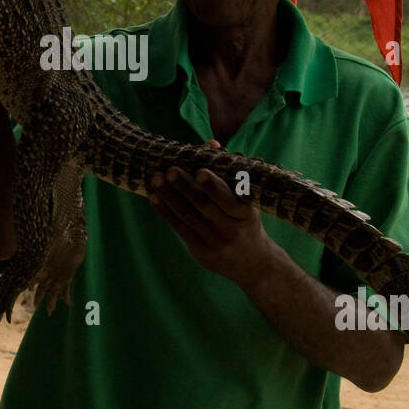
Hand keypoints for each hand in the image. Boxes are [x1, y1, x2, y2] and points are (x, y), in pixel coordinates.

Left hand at [148, 140, 274, 288]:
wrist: (253, 264)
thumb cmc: (246, 222)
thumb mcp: (246, 201)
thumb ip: (228, 173)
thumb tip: (212, 144)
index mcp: (246, 215)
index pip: (229, 200)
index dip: (214, 186)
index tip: (200, 170)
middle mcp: (232, 230)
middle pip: (205, 207)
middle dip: (185, 187)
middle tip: (169, 169)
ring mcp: (216, 243)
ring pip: (189, 217)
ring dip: (170, 197)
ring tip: (156, 179)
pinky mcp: (201, 252)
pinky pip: (181, 229)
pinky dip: (167, 213)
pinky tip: (155, 198)